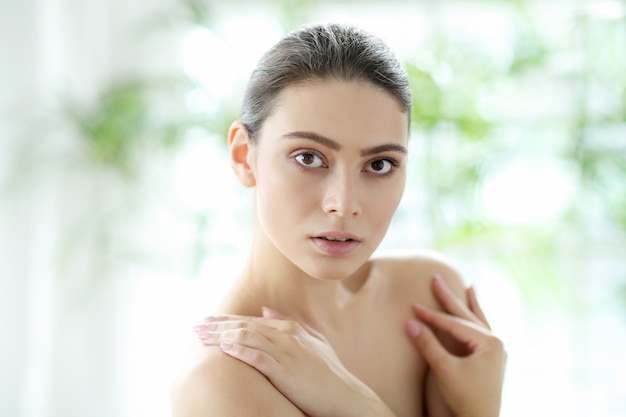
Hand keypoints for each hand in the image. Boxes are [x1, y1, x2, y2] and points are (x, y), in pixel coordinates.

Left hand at [193, 308, 392, 416]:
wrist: (345, 396)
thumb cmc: (329, 373)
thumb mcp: (312, 341)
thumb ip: (288, 323)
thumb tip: (266, 310)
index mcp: (291, 328)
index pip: (252, 320)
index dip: (228, 320)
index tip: (209, 320)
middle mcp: (287, 335)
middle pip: (244, 325)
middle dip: (218, 325)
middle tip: (197, 327)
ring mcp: (286, 351)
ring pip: (246, 336)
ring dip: (221, 336)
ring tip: (202, 337)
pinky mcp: (285, 369)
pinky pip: (256, 356)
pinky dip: (239, 350)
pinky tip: (224, 349)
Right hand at [405, 275, 505, 416]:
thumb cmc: (464, 398)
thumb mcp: (444, 369)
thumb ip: (428, 344)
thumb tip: (410, 322)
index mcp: (489, 342)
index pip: (454, 323)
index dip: (432, 314)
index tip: (413, 305)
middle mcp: (496, 343)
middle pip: (468, 316)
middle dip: (451, 297)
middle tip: (437, 278)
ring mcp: (495, 351)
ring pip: (478, 321)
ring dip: (470, 305)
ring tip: (469, 287)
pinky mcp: (491, 359)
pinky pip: (482, 332)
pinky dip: (476, 320)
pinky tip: (476, 314)